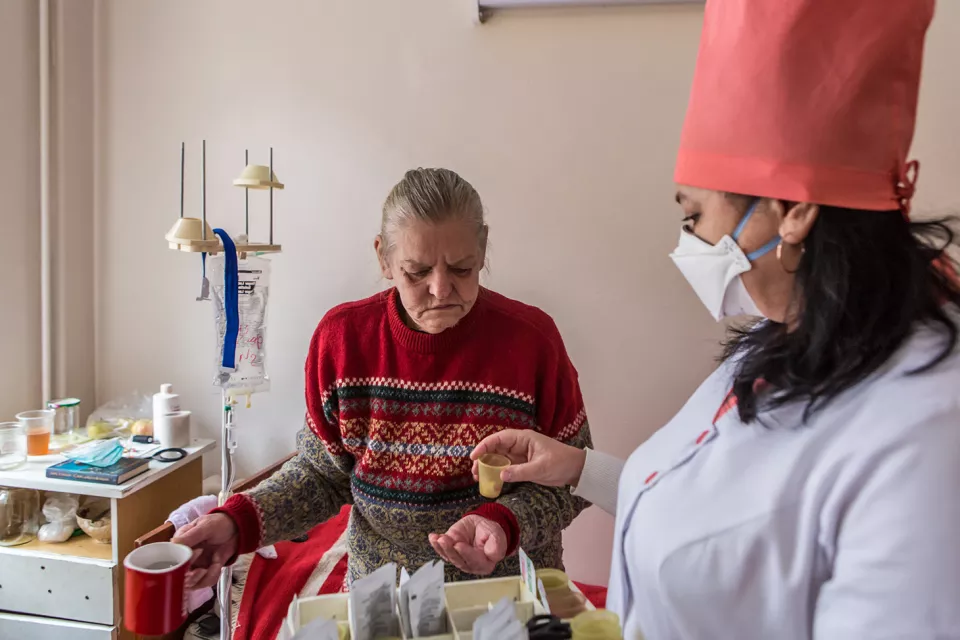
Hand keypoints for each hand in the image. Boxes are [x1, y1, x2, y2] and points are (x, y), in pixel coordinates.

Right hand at [172, 513, 238, 589]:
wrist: (237, 528)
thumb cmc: (218, 523)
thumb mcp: (205, 526)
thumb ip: (191, 535)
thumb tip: (174, 542)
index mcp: (180, 544)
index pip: (171, 559)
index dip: (178, 564)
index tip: (190, 559)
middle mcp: (185, 557)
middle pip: (179, 575)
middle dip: (190, 577)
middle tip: (201, 570)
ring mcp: (196, 565)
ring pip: (191, 583)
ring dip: (200, 579)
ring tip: (209, 569)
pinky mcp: (207, 571)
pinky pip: (205, 581)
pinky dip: (212, 576)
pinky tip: (217, 565)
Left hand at [429, 515, 506, 575]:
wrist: (482, 526)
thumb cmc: (490, 533)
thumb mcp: (498, 536)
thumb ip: (497, 546)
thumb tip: (492, 554)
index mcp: (484, 564)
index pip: (474, 561)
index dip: (466, 553)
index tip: (458, 545)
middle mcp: (470, 565)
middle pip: (459, 560)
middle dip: (450, 550)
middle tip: (444, 540)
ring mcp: (459, 558)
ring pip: (449, 556)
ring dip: (442, 547)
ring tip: (438, 538)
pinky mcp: (450, 551)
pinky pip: (442, 550)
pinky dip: (436, 544)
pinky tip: (433, 538)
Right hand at [471, 429, 586, 487]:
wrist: (575, 469)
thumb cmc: (561, 462)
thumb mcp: (541, 467)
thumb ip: (521, 472)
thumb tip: (500, 475)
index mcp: (523, 438)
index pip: (499, 438)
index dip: (484, 446)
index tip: (474, 456)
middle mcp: (519, 445)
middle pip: (496, 448)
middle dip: (483, 458)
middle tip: (474, 471)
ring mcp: (520, 455)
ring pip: (498, 458)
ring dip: (488, 466)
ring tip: (478, 477)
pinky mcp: (522, 465)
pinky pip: (505, 467)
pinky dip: (497, 473)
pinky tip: (490, 481)